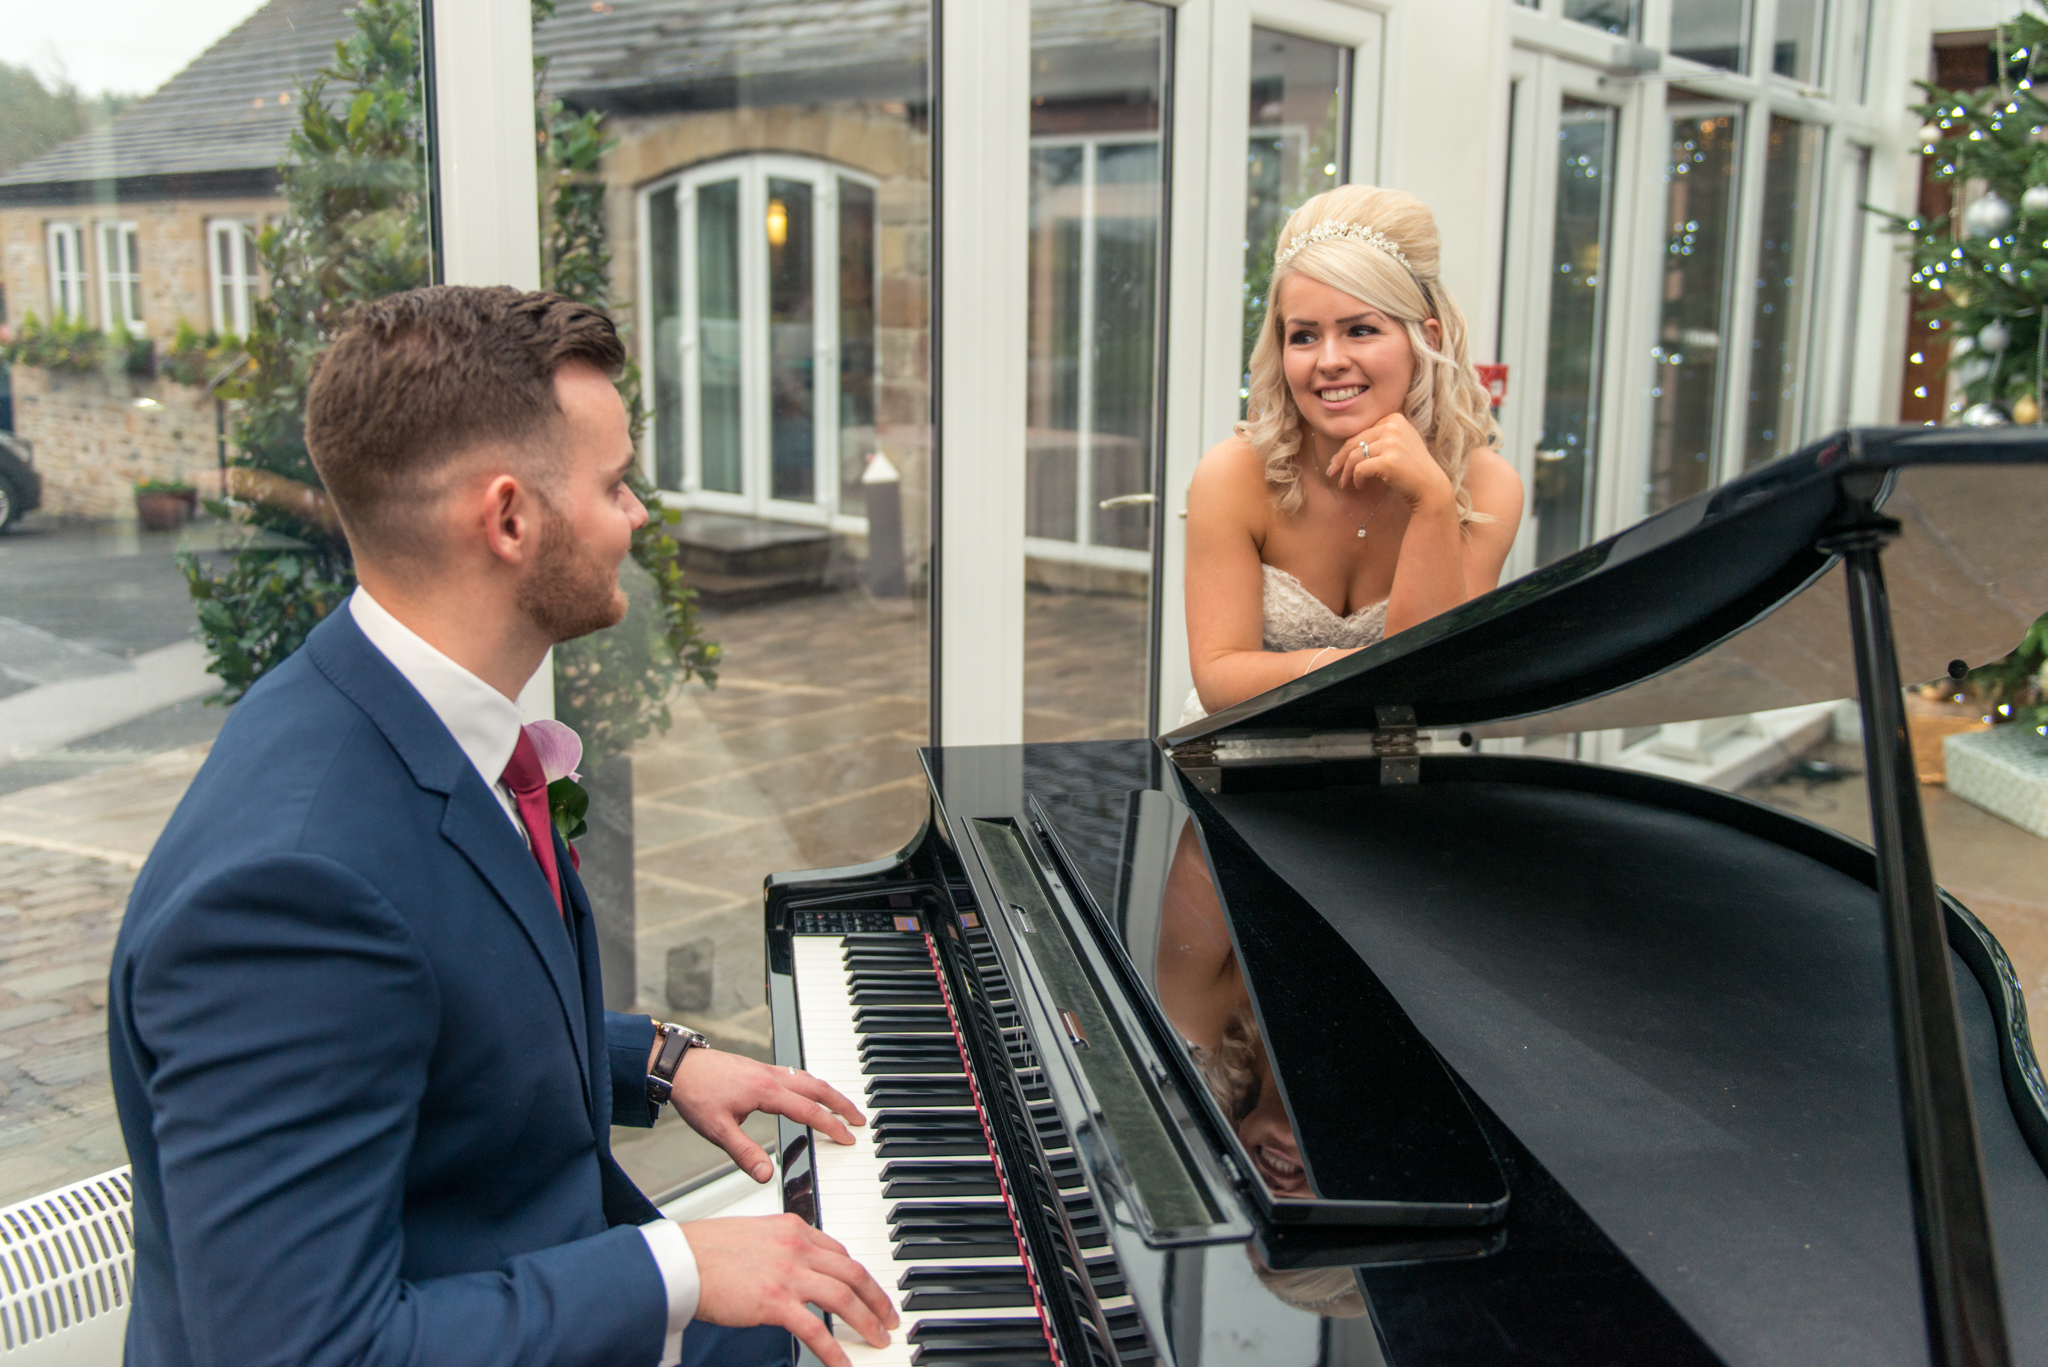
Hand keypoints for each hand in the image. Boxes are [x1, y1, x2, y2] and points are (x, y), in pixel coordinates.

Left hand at [667, 1050, 863, 1180]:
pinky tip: (809, 1092)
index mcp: (765, 1091)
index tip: (848, 1137)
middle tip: (859, 1118)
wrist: (678, 1066)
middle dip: (842, 1103)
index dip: (831, 1125)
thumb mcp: (717, 1130)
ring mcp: (766, 1070)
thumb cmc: (695, 1093)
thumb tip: (766, 1175)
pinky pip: (795, 1074)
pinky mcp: (759, 1068)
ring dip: (829, 1091)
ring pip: (808, 1078)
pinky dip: (812, 1084)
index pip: (808, 1110)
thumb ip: (744, 1153)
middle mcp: (771, 1076)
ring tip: (842, 1106)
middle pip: (818, 1087)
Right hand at [684, 1214, 898, 1366]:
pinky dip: (834, 1350)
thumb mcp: (751, 1235)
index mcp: (792, 1229)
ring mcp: (788, 1274)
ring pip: (844, 1297)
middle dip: (876, 1297)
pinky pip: (815, 1330)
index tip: (865, 1288)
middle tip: (889, 1316)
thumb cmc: (705, 1250)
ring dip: (866, 1321)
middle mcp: (796, 1247)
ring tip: (878, 1339)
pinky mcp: (775, 1302)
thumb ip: (777, 1248)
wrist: (680, 1262)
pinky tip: (843, 1365)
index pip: (838, 1250)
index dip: (857, 1273)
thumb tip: (789, 1267)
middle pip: (852, 1272)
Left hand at [1325, 413, 1453, 514]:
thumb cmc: (1411, 469)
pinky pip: (1360, 469)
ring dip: (1346, 472)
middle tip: (1332, 472)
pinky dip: (1356, 479)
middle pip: (1354, 442)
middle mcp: (1393, 426)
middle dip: (1339, 459)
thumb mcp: (1398, 443)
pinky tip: (1359, 485)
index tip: (1338, 461)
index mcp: (1394, 418)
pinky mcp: (1388, 460)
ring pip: (1354, 456)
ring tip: (1344, 483)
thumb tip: (1345, 447)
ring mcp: (1391, 442)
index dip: (1346, 448)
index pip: (1361, 432)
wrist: (1430, 488)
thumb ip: (1378, 437)